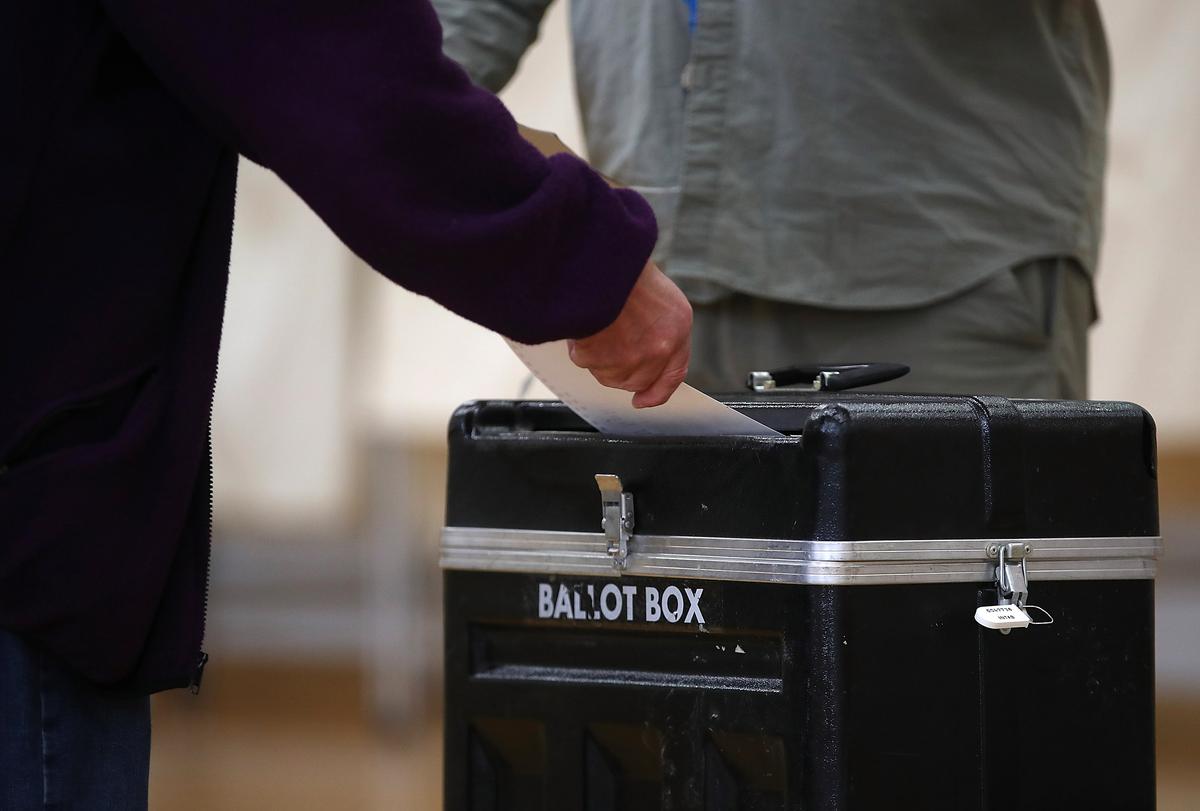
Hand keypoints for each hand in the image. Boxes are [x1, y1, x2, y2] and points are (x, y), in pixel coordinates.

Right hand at [568, 262, 691, 407]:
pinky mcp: (602, 360)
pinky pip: (586, 362)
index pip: (674, 373)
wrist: (598, 260)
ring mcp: (632, 357)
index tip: (644, 400)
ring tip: (596, 325)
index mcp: (677, 327)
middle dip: (622, 372)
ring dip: (600, 358)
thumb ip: (657, 327)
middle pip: (639, 380)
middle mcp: (660, 347)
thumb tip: (643, 350)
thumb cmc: (621, 269)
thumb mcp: (655, 295)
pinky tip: (582, 324)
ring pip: (611, 375)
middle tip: (608, 351)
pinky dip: (581, 348)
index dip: (658, 391)